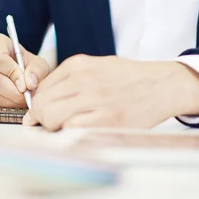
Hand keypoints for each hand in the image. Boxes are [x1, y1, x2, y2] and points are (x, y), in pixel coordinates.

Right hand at [0, 33, 50, 107]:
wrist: (10, 70)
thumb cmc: (23, 65)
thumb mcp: (36, 63)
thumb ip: (37, 70)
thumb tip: (30, 83)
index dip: (13, 74)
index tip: (25, 85)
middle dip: (13, 93)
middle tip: (26, 97)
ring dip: (8, 102)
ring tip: (20, 101)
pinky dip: (0, 106)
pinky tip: (10, 102)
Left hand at [23, 56, 198, 130]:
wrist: (162, 85)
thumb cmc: (126, 79)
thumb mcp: (94, 67)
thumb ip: (66, 81)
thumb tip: (37, 104)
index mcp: (78, 65)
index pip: (40, 88)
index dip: (37, 104)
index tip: (42, 113)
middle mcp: (84, 79)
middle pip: (41, 104)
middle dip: (41, 118)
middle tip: (53, 123)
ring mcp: (96, 99)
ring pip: (51, 118)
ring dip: (54, 127)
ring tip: (68, 126)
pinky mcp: (107, 119)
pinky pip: (72, 129)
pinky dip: (72, 133)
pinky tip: (83, 129)